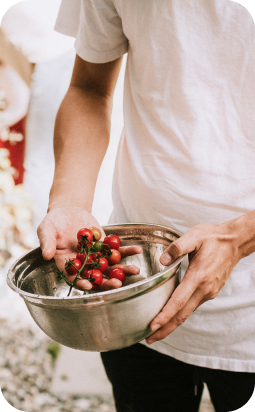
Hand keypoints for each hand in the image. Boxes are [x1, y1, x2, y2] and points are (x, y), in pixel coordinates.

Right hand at [37, 207, 141, 290]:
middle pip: (96, 277)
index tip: (89, 285)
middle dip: (107, 282)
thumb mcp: (46, 230)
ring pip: (111, 267)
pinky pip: (118, 250)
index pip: (74, 278)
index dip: (81, 282)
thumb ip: (47, 242)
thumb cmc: (54, 222)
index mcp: (67, 264)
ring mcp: (96, 256)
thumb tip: (46, 255)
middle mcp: (83, 264)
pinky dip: (127, 251)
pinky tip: (137, 250)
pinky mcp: (106, 246)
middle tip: (117, 284)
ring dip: (123, 270)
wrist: (68, 211)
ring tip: (135, 271)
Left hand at [146, 222, 239, 343]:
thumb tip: (162, 261)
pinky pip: (193, 306)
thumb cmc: (213, 238)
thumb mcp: (194, 236)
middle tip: (149, 339)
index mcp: (198, 276)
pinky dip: (181, 314)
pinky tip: (172, 314)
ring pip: (188, 312)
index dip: (165, 316)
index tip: (152, 326)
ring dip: (172, 323)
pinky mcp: (211, 291)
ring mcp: (209, 292)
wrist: (235, 242)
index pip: (178, 301)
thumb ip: (177, 247)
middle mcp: (205, 288)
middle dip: (165, 329)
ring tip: (156, 330)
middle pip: (182, 315)